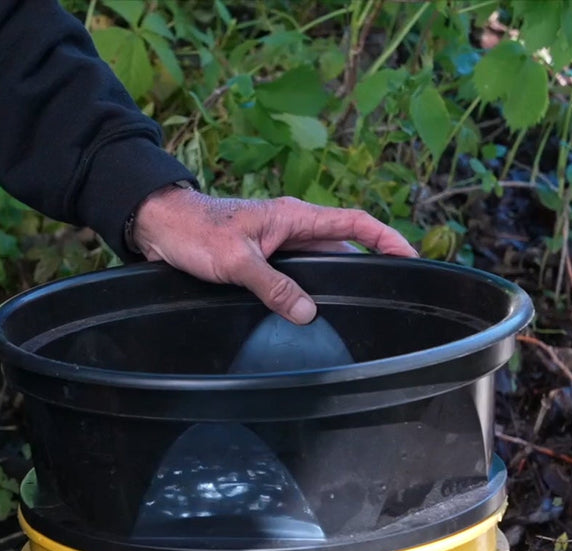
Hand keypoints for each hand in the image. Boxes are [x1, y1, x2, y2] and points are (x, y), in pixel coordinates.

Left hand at [131, 186, 418, 323]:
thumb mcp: (237, 262)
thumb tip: (307, 313)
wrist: (160, 227)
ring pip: (318, 264)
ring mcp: (276, 244)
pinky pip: (295, 275)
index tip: (410, 257)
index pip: (354, 223)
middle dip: (367, 266)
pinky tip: (308, 312)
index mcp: (294, 217)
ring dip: (334, 282)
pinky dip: (306, 291)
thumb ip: (273, 287)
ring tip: (358, 307)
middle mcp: (290, 228)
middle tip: (390, 294)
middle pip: (342, 248)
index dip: (386, 238)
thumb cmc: (196, 232)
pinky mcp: (260, 259)